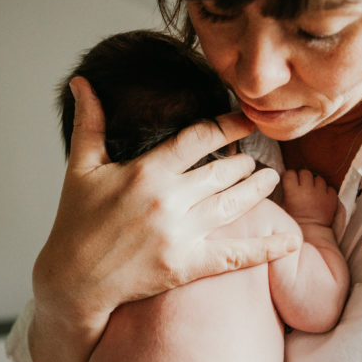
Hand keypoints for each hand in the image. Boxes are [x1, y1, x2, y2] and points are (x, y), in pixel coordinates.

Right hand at [30, 77, 299, 361]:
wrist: (72, 280)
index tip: (247, 119)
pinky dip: (265, 250)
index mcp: (146, 171)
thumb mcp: (81, 167)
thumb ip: (89, 122)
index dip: (228, 125)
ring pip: (233, 206)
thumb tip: (82, 82)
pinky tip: (289, 242)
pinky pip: (234, 256)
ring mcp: (180, 234)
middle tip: (259, 157)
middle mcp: (168, 200)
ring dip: (257, 191)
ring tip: (271, 179)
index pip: (199, 138)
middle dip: (244, 163)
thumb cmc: (75, 222)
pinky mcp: (186, 266)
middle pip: (223, 173)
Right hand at [280, 169, 337, 226]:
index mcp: (293, 193)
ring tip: (312, 192)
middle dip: (302, 178)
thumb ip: (282, 194)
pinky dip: (326, 191)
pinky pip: (330, 187)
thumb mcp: (282, 208)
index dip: (290, 177)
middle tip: (301, 186)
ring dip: (315, 183)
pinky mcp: (332, 198)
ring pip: (319, 178)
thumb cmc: (294, 223)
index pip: (290, 173)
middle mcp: (308, 191)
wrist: (312, 235)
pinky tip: (322, 198)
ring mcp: (321, 194)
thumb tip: (281, 182)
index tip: (290, 182)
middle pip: (305, 173)